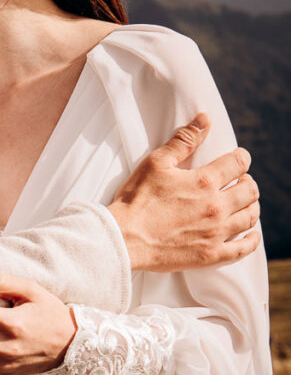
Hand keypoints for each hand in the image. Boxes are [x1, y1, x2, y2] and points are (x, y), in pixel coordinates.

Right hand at [108, 113, 260, 271]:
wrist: (123, 238)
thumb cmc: (136, 199)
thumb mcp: (156, 163)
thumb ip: (183, 141)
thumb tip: (205, 119)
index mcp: (204, 181)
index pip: (238, 162)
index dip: (240, 158)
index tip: (236, 159)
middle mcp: (216, 206)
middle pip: (250, 190)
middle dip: (248, 182)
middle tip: (239, 181)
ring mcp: (216, 232)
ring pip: (250, 216)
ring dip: (251, 206)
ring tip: (243, 204)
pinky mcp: (211, 254)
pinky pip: (243, 249)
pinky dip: (251, 240)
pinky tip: (251, 234)